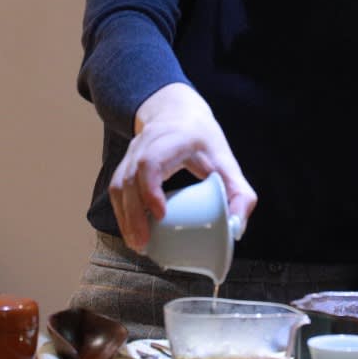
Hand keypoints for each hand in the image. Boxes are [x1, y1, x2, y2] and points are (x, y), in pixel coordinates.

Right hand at [111, 83, 256, 251]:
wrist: (177, 114)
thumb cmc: (204, 142)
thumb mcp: (227, 161)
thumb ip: (241, 194)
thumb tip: (236, 230)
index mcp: (175, 139)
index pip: (152, 161)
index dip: (150, 189)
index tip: (161, 215)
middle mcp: (147, 143)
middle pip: (130, 178)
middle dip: (135, 214)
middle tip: (144, 243)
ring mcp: (132, 152)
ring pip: (119, 185)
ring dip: (125, 217)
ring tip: (137, 244)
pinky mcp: (124, 164)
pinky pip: (116, 189)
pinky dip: (122, 213)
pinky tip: (131, 232)